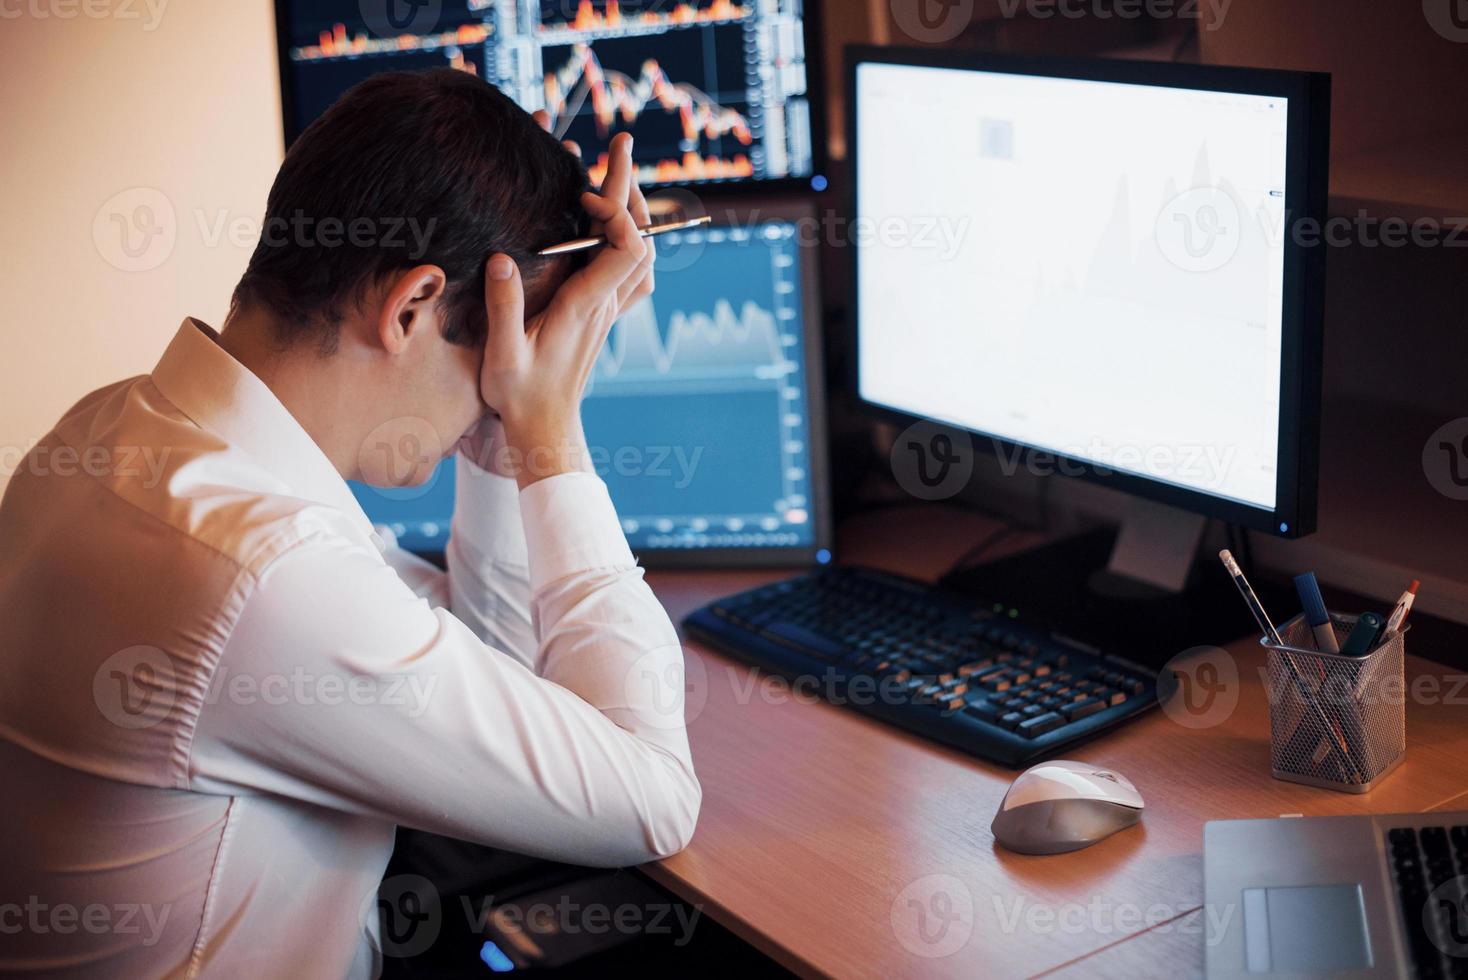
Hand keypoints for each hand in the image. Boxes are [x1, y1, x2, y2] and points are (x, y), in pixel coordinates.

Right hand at [477, 132, 654, 488]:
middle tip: (619, 145)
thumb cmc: (519, 394)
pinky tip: (614, 226)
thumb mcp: (502, 355)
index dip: (616, 212)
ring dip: (635, 210)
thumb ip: (504, 308)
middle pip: (642, 238)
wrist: (544, 428)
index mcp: (586, 306)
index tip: (583, 194)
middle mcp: (606, 303)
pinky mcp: (602, 316)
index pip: (627, 248)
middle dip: (632, 188)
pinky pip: (634, 272)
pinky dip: (633, 239)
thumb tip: (500, 259)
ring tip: (617, 174)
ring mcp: (608, 309)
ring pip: (643, 252)